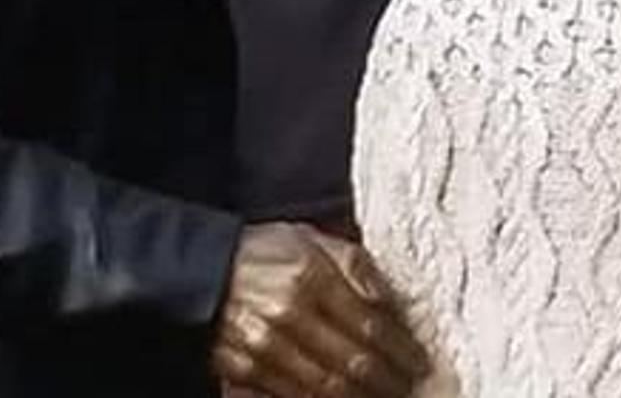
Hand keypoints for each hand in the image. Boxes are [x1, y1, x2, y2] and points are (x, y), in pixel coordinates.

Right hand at [211, 221, 428, 397]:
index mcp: (310, 278)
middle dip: (387, 381)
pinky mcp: (242, 371)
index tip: (419, 362)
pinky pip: (289, 397)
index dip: (400, 350)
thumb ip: (355, 265)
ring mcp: (263, 348)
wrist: (201, 270)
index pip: (370, 326)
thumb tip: (388, 301)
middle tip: (408, 388)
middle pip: (352, 363)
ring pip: (324, 388)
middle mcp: (288, 316)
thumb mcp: (313, 239)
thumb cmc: (264, 252)